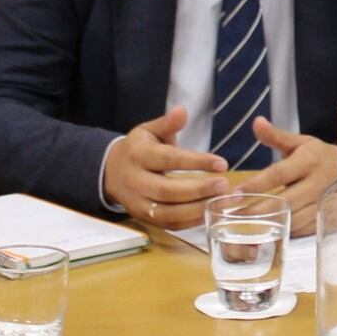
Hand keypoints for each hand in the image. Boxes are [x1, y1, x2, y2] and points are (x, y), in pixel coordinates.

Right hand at [102, 108, 230, 230]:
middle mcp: (135, 182)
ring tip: (222, 201)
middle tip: (224, 185)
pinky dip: (191, 222)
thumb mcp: (149, 131)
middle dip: (199, 190)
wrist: (112, 173)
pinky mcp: (145, 219)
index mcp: (137, 155)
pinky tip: (209, 212)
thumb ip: (167, 124)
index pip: (168, 160)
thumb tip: (182, 110)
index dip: (196, 162)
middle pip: (168, 190)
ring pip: (168, 213)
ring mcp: (138, 204)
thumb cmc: (139, 149)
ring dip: (197, 209)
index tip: (222, 163)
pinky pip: (169, 225)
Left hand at [239, 119, 336, 231]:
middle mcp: (318, 183)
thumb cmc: (322, 156)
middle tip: (232, 216)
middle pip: (283, 201)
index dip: (255, 184)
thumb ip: (277, 136)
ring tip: (244, 228)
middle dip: (256, 211)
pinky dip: (285, 232)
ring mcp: (325, 203)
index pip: (278, 174)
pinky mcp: (329, 219)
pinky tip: (267, 233)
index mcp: (310, 161)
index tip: (234, 193)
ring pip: (293, 219)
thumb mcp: (302, 143)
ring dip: (269, 225)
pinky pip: (303, 230)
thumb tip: (256, 122)